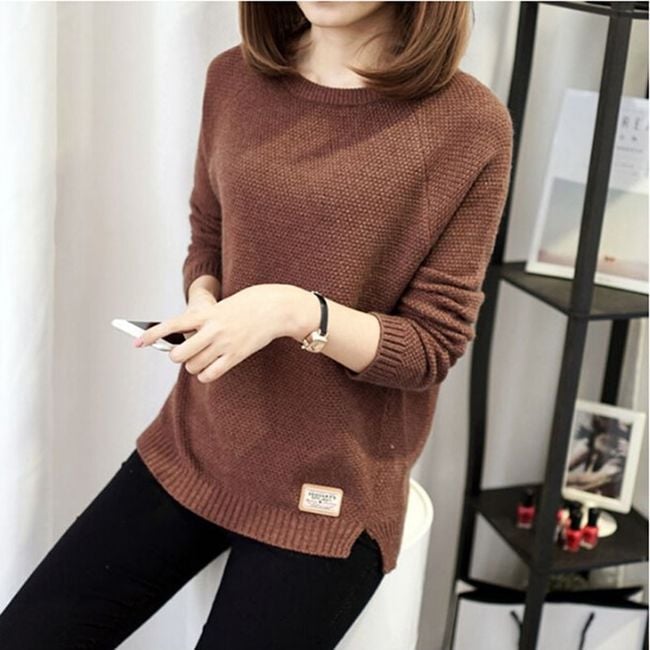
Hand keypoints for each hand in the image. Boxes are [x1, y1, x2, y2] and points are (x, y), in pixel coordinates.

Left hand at [134, 284, 292, 382]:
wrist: (275, 307)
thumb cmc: (247, 305)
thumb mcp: (221, 308)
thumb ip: (203, 323)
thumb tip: (186, 344)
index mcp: (206, 315)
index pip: (172, 325)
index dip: (152, 335)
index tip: (138, 342)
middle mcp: (213, 330)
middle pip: (180, 354)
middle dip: (177, 356)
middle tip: (183, 353)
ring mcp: (224, 345)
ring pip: (193, 366)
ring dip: (193, 366)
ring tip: (202, 358)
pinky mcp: (236, 357)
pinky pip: (210, 375)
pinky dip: (205, 375)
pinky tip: (209, 368)